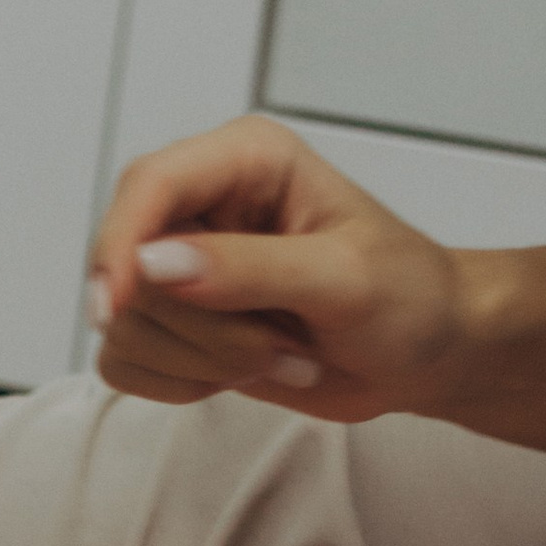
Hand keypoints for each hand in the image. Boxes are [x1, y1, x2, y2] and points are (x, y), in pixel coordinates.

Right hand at [88, 116, 464, 423]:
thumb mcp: (344, 278)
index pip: (149, 185)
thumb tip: (155, 264)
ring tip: (283, 356)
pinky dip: (181, 384)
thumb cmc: (408, 296)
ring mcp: (183, 267)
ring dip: (204, 362)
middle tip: (282, 345)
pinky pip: (127, 363)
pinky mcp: (176, 324)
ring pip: (127, 326)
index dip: (122, 244)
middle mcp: (204, 204)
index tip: (117, 307)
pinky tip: (245, 373)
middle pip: (131, 268)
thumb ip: (251, 268)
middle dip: (202, 328)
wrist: (428, 351)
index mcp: (246, 160)